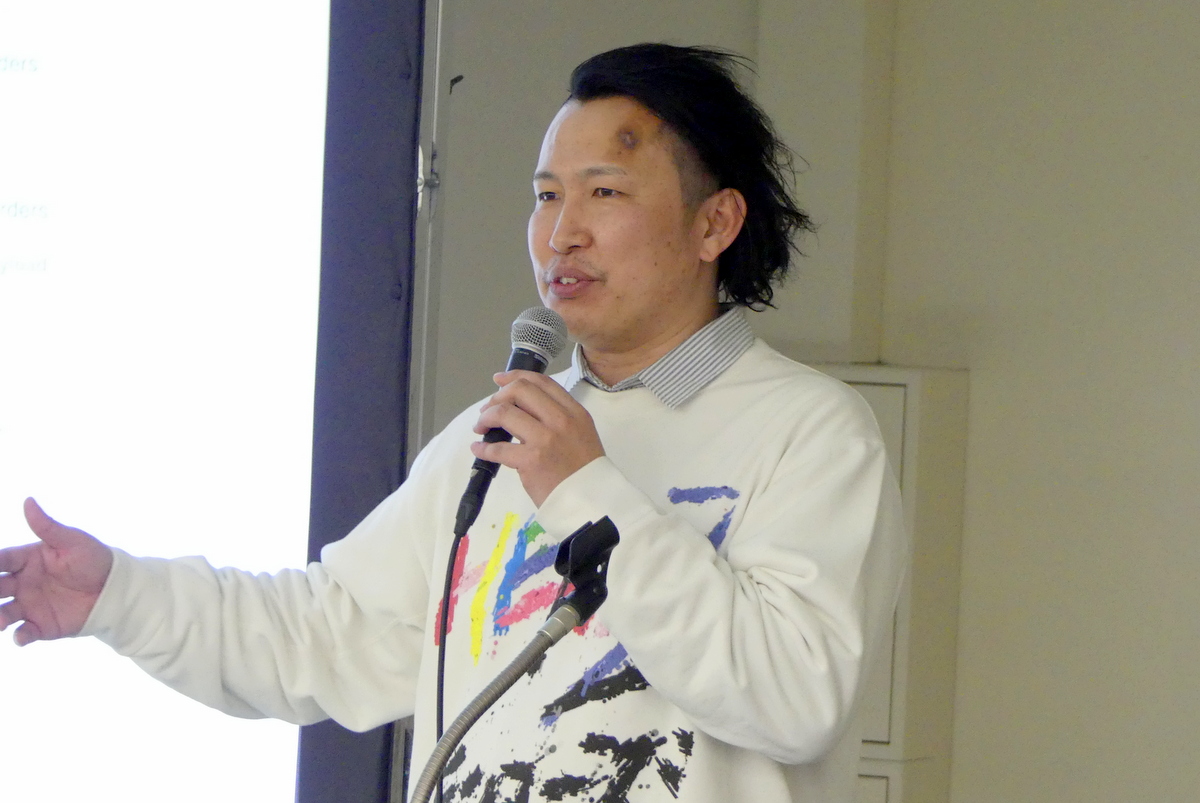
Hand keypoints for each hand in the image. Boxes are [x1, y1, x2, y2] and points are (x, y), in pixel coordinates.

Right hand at [0, 498, 112, 645]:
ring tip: (0, 621)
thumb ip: (47, 526)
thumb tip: (27, 501)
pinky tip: (21, 636)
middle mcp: (23, 584)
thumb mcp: (71, 541)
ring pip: (4, 613)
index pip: (1, 561)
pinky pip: (26, 633)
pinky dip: (21, 636)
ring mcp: (31, 605)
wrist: (117, 587)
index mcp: (27, 560)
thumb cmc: (94, 558)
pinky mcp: (43, 625)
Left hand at [471, 371, 604, 505]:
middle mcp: (560, 420)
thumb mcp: (581, 434)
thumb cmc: (585, 471)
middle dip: (497, 397)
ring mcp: (545, 439)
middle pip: (520, 391)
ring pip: (505, 413)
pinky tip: (478, 448)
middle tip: (488, 411)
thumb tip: (524, 410)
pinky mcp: (530, 460)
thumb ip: (558, 418)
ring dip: (486, 418)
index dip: (515, 376)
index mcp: (574, 412)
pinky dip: (483, 448)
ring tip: (481, 428)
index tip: (499, 380)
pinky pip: (497, 448)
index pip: (542, 382)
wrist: (591, 501)